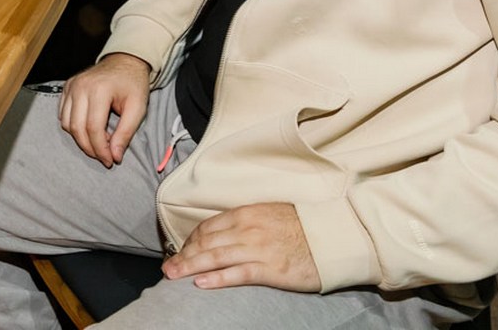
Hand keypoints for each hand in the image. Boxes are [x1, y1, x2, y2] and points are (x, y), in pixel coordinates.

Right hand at [57, 53, 150, 165]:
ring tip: (99, 141)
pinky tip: (90, 129)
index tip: (110, 160)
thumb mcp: (137, 108)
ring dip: (81, 139)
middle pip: (77, 128)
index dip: (101, 149)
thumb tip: (115, 155)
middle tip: (104, 157)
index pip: (93, 128)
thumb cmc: (133, 84)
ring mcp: (71, 86)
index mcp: (99, 90)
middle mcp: (81, 86)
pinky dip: (74, 127)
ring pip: (67, 123)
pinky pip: (63, 115)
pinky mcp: (67, 88)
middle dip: (90, 148)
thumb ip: (125, 133)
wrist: (125, 61)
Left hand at [162, 203, 320, 291]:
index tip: (180, 252)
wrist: (330, 235)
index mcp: (245, 214)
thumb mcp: (267, 213)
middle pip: (205, 243)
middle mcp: (246, 229)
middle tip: (167, 268)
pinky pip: (237, 274)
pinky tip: (200, 284)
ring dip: (190, 267)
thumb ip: (244, 221)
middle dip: (183, 256)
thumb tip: (221, 232)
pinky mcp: (269, 269)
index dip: (190, 241)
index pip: (207, 227)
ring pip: (215, 258)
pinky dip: (216, 279)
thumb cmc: (300, 225)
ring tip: (173, 276)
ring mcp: (257, 249)